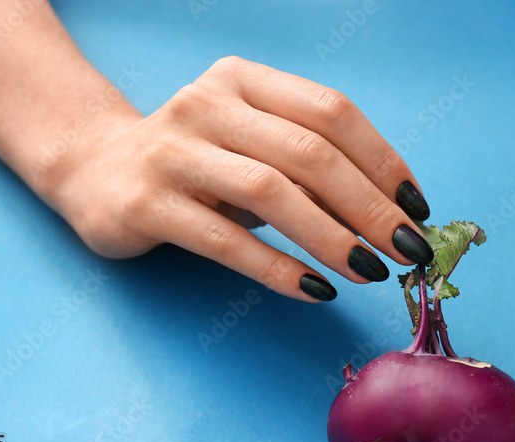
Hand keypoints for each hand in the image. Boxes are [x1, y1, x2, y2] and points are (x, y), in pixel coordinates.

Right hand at [49, 56, 432, 301]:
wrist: (95, 169)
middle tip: (407, 250)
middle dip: (369, 206)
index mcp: (245, 79)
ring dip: (332, 237)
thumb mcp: (256, 145)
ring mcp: (172, 152)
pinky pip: (225, 241)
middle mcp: (207, 104)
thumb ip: (313, 167)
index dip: (383, 162)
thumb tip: (393, 215)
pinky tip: (317, 289)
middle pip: (308, 152)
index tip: (418, 209)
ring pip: (270, 193)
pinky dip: (279, 268)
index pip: (331, 112)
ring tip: (371, 271)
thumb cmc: (203, 161)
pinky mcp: (144, 204)